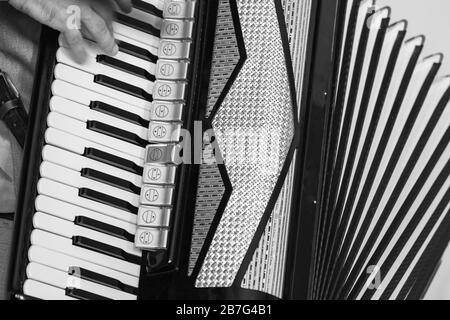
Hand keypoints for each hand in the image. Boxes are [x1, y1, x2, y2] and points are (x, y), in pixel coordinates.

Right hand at [8, 0, 132, 61]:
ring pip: (100, 27)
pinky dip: (79, 50)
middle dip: (113, 26)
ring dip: (106, 41)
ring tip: (111, 50)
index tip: (127, 9)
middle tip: (115, 35)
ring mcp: (77, 7)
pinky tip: (82, 58)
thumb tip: (80, 2)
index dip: (122, 3)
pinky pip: (76, 39)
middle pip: (107, 13)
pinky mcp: (64, 19)